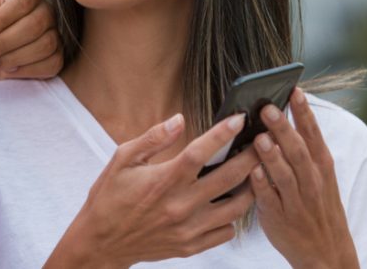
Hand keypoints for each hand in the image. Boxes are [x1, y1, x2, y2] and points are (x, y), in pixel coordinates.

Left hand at [0, 0, 61, 89]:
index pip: (23, 1)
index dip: (2, 19)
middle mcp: (46, 9)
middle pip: (35, 24)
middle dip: (4, 43)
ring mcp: (55, 33)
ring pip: (45, 45)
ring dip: (13, 58)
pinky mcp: (57, 57)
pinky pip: (51, 64)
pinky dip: (26, 70)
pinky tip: (7, 71)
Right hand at [45, 114, 256, 268]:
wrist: (101, 242)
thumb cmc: (110, 197)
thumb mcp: (122, 159)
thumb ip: (153, 138)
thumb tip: (179, 119)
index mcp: (163, 180)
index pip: (200, 152)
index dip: (223, 134)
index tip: (240, 119)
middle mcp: (180, 205)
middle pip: (229, 178)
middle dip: (252, 156)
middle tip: (265, 142)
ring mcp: (188, 229)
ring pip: (236, 208)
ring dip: (251, 187)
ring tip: (257, 171)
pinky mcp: (190, 246)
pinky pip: (225, 232)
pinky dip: (234, 217)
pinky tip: (233, 201)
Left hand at [249, 89, 358, 268]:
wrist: (328, 252)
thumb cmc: (318, 204)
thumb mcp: (320, 175)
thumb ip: (302, 149)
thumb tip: (279, 116)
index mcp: (322, 165)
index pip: (313, 133)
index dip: (303, 112)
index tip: (294, 90)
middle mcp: (312, 181)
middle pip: (297, 151)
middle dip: (283, 129)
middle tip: (267, 108)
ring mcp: (297, 201)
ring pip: (285, 175)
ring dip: (272, 157)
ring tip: (259, 138)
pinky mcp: (280, 218)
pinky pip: (270, 200)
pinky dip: (262, 186)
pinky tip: (252, 172)